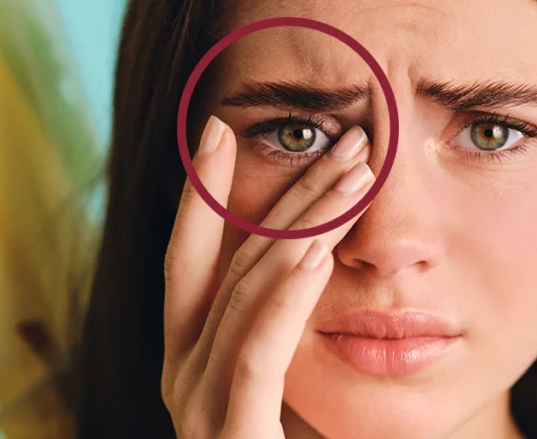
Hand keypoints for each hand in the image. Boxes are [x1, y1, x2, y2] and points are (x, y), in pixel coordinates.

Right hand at [162, 116, 373, 437]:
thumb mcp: (287, 393)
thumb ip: (278, 334)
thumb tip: (307, 262)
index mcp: (193, 358)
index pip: (194, 258)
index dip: (204, 190)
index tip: (223, 128)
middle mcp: (183, 376)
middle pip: (230, 260)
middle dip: (283, 190)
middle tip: (341, 134)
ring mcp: (199, 409)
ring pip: (247, 293)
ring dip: (303, 225)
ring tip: (353, 172)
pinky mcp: (230, 438)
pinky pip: (256, 355)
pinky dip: (282, 299)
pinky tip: (315, 253)